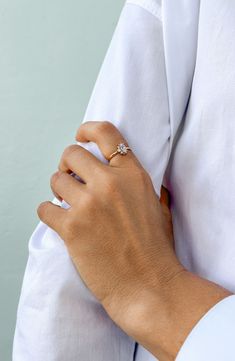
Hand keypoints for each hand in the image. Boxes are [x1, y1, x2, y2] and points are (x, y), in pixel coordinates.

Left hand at [37, 121, 230, 360]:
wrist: (149, 285)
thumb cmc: (156, 250)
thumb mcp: (159, 208)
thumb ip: (146, 186)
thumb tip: (134, 175)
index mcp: (132, 175)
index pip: (106, 133)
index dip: (88, 129)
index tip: (80, 135)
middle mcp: (110, 184)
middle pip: (72, 153)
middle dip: (67, 164)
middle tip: (70, 177)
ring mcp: (89, 205)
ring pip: (55, 179)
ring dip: (58, 190)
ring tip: (68, 203)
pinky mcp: (71, 228)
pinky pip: (44, 208)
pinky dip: (48, 213)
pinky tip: (59, 221)